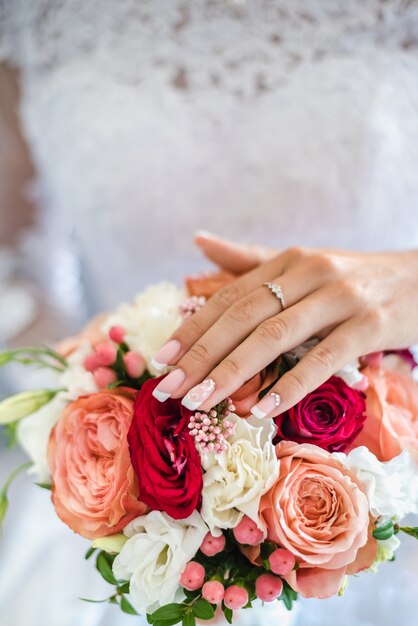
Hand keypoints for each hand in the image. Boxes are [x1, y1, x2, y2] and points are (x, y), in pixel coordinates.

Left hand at [151, 234, 417, 417]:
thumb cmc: (354, 278)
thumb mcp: (302, 262)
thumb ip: (249, 258)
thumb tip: (198, 241)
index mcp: (287, 261)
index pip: (228, 298)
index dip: (191, 329)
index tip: (161, 360)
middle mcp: (308, 273)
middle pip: (242, 316)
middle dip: (200, 355)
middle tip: (167, 389)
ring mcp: (340, 297)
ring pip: (275, 336)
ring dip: (233, 371)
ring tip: (200, 401)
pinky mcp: (370, 323)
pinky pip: (324, 356)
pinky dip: (292, 383)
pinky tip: (264, 408)